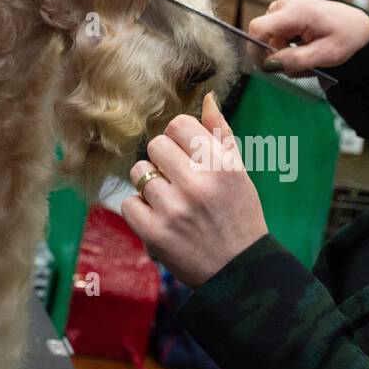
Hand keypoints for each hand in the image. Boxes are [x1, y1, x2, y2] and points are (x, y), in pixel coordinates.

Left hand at [122, 92, 267, 288]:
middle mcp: (197, 183)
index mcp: (221, 165)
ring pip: (139, 172)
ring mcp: (174, 209)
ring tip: (169, 201)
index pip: (179, 124)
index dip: (179, 139)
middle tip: (178, 180)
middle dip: (163, 160)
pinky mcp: (154, 233)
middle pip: (155, 144)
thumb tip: (207, 97)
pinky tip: (160, 219)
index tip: (187, 156)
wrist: (239, 271)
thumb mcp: (239, 173)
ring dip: (150, 184)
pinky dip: (140, 210)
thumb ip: (221, 134)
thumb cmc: (238, 216)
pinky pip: (129, 203)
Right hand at [246, 0, 368, 76]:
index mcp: (295, 12)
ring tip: (305, 55)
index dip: (257, 49)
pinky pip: (274, 32)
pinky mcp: (284, 10)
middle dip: (276, 54)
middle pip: (263, 35)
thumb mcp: (325, 55)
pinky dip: (285, 45)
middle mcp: (284, 4)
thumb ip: (296, 60)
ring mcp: (283, 5)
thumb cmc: (345, 37)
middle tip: (299, 63)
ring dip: (282, 51)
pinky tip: (303, 47)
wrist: (357, 24)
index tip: (271, 66)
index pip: (257, 28)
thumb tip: (268, 65)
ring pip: (268, 36)